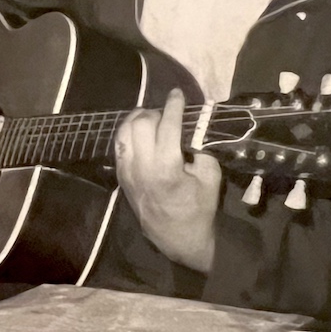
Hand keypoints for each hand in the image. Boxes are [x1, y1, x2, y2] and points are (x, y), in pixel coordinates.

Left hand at [115, 88, 220, 271]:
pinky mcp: (120, 175)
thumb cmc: (198, 208)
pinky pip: (119, 145)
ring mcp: (127, 171)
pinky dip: (129, 132)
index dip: (173, 105)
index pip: (167, 125)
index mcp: (166, 168)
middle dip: (155, 112)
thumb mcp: (210, 178)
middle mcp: (141, 167)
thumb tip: (193, 125)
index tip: (177, 93)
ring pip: (124, 131)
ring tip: (152, 120)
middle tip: (167, 115)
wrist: (178, 238)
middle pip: (140, 123)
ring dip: (138, 119)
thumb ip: (201, 148)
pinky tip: (140, 133)